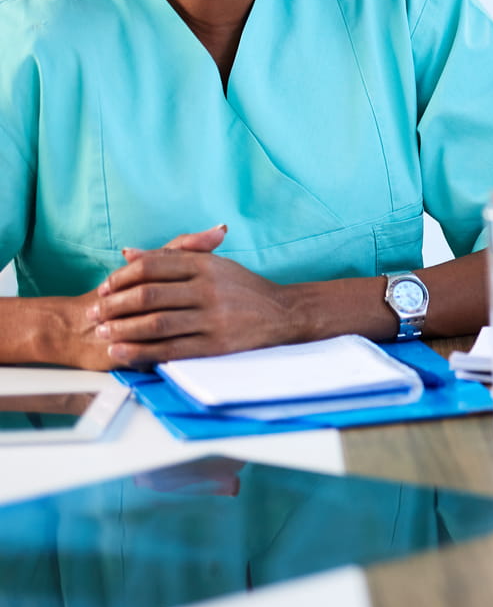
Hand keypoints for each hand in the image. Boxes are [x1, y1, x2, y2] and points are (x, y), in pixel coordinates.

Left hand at [93, 226, 309, 366]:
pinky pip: (171, 349)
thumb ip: (171, 256)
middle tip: (94, 313)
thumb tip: (128, 254)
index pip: (152, 266)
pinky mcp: (215, 344)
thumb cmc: (243, 288)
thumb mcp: (212, 264)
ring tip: (102, 332)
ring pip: (155, 323)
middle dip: (115, 305)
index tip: (103, 288)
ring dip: (123, 329)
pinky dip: (141, 351)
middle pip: (148, 295)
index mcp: (206, 265)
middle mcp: (209, 289)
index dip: (121, 277)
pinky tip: (122, 352)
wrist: (284, 313)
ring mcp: (213, 317)